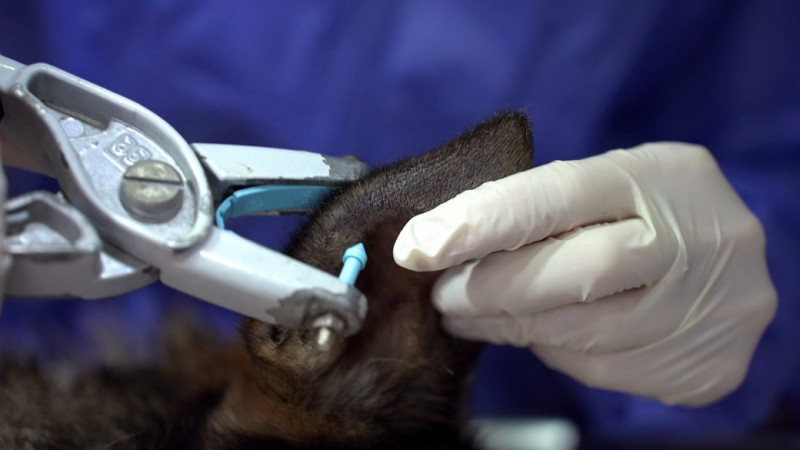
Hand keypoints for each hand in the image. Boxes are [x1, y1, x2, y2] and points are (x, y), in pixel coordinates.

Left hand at [393, 142, 776, 405]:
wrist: (736, 260)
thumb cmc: (650, 211)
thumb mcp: (610, 185)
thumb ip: (542, 208)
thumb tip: (445, 243)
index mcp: (659, 175)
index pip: (557, 195)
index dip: (480, 223)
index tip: (418, 245)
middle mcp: (695, 240)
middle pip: (573, 274)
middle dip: (490, 288)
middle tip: (441, 295)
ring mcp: (708, 307)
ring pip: (583, 333)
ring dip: (511, 327)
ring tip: (470, 316)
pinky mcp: (708, 365)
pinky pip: (604, 369)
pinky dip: (555, 353)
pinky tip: (534, 334)